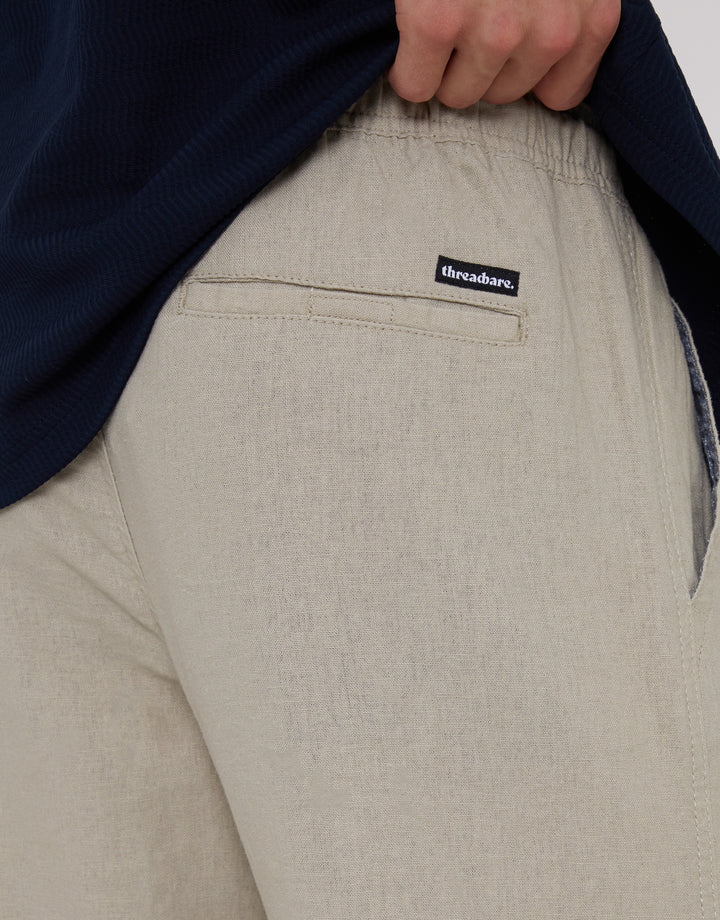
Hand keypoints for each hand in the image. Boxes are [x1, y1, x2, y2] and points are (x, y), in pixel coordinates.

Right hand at [387, 0, 620, 110]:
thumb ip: (567, 8)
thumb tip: (542, 57)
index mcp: (589, 13)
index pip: (561, 95)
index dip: (524, 69)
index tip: (507, 41)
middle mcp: (549, 30)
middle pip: (502, 95)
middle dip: (480, 60)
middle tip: (468, 12)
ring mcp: (494, 29)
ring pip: (459, 94)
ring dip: (442, 64)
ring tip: (443, 13)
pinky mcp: (438, 22)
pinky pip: (415, 85)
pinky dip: (406, 65)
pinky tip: (412, 29)